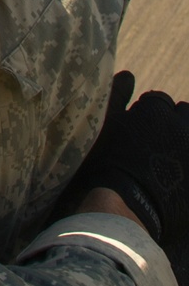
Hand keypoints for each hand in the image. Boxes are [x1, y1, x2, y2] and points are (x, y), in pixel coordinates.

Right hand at [70, 71, 188, 252]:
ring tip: (170, 156)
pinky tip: (178, 173)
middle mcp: (181, 127)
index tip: (139, 129)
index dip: (147, 113)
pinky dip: (187, 162)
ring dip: (185, 137)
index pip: (159, 100)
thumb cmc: (106, 164)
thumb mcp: (105, 125)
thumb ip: (116, 95)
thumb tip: (129, 75)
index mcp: (156, 111)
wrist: (123, 210)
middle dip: (175, 121)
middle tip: (159, 141)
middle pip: (185, 112)